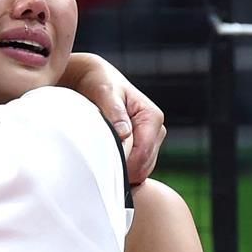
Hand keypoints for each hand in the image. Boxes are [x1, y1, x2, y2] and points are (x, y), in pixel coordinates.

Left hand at [60, 53, 165, 183]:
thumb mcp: (105, 92)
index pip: (143, 154)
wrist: (95, 80)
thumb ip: (115, 112)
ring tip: (100, 156)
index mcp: (152, 117)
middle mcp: (156, 130)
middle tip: (96, 163)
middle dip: (123, 169)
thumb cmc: (99, 83)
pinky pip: (135, 169)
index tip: (101, 165)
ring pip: (141, 171)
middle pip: (144, 166)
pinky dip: (122, 169)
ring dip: (121, 170)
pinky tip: (105, 159)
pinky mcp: (142, 147)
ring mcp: (151, 140)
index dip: (124, 164)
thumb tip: (124, 133)